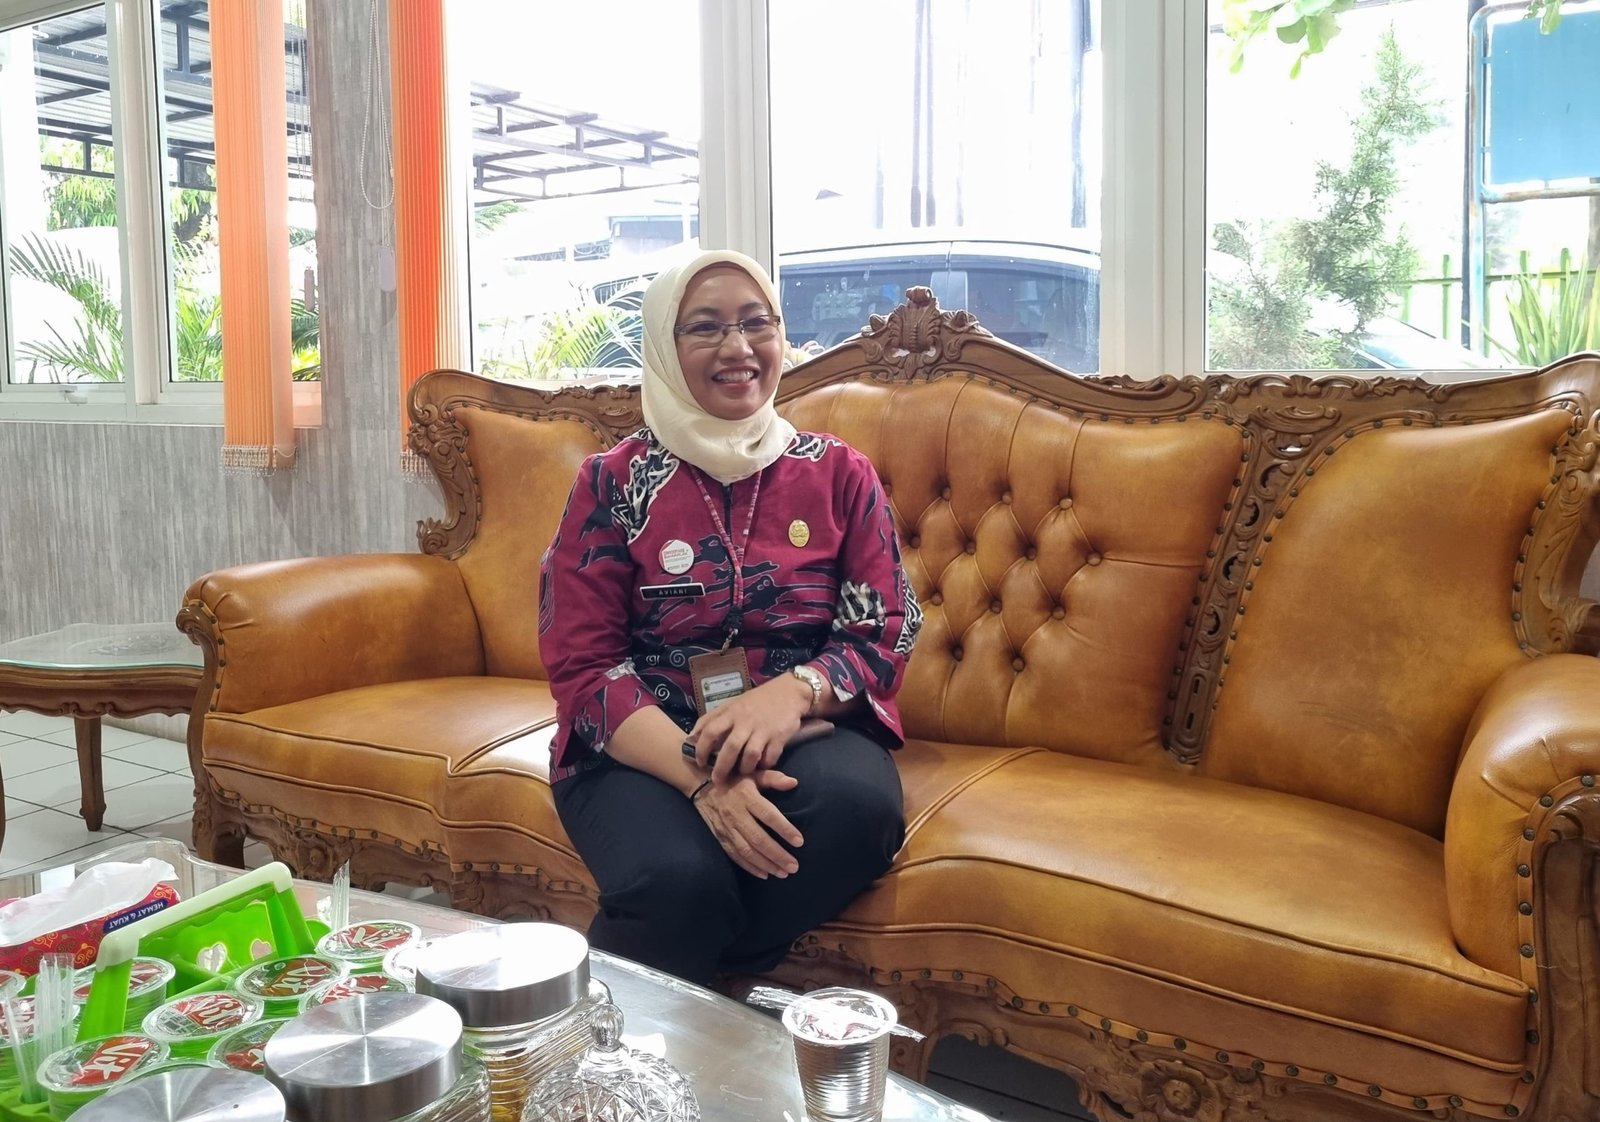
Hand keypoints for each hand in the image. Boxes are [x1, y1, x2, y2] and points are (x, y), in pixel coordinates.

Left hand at [690, 676, 812, 781]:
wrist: (790, 692)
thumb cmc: (757, 700)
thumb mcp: (732, 704)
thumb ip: (713, 718)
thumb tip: (691, 736)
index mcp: (731, 712)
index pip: (710, 730)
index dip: (701, 749)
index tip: (699, 762)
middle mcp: (746, 721)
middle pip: (730, 748)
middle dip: (721, 768)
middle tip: (717, 780)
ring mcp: (763, 729)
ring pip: (750, 755)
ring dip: (744, 769)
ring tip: (742, 773)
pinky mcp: (779, 736)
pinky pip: (770, 757)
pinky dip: (764, 765)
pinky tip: (761, 765)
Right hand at [693, 769, 803, 878]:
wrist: (701, 787)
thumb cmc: (734, 780)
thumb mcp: (753, 774)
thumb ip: (773, 778)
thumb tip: (794, 782)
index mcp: (747, 797)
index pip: (768, 816)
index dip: (784, 829)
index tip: (799, 842)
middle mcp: (736, 815)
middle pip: (758, 839)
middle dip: (777, 855)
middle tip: (794, 867)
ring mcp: (727, 828)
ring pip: (747, 851)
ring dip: (766, 864)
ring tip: (783, 873)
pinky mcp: (720, 838)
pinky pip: (735, 856)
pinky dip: (750, 867)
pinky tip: (764, 874)